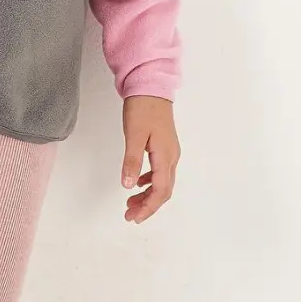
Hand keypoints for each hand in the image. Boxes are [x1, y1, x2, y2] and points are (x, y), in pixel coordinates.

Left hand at [120, 95, 179, 223]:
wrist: (151, 84)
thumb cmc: (143, 107)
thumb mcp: (134, 134)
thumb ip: (132, 161)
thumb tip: (128, 186)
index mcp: (165, 156)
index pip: (160, 191)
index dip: (148, 207)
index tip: (134, 217)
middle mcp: (171, 156)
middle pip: (163, 190)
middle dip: (148, 205)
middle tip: (129, 214)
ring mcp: (169, 150)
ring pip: (162, 181)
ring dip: (148, 194)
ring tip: (131, 202)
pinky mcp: (164, 144)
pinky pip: (159, 171)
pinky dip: (149, 181)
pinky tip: (138, 181)